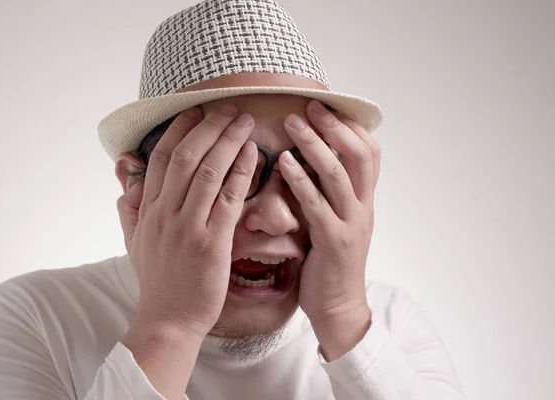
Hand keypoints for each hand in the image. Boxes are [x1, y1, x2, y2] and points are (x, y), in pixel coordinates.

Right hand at [117, 104, 256, 339]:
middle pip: (185, 157)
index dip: (179, 131)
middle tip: (229, 109)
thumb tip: (124, 176)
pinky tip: (253, 154)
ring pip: (207, 172)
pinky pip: (228, 200)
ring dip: (228, 142)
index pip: (160, 159)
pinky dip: (241, 173)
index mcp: (148, 210)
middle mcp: (165, 213)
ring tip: (245, 122)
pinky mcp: (212, 242)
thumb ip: (129, 206)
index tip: (196, 111)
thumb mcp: (133, 241)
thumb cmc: (157, 279)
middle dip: (208, 128)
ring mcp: (188, 227)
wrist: (169, 318)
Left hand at [280, 100, 380, 358]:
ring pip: (338, 174)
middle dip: (334, 126)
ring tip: (293, 124)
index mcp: (364, 199)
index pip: (369, 152)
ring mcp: (350, 223)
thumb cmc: (331, 262)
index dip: (350, 126)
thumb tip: (312, 161)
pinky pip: (317, 204)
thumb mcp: (337, 221)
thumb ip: (330, 193)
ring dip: (315, 145)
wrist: (339, 306)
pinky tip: (284, 164)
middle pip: (358, 154)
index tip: (327, 106)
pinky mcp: (333, 242)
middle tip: (309, 105)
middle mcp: (363, 206)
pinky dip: (301, 181)